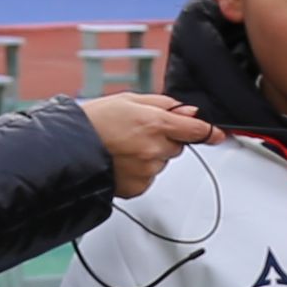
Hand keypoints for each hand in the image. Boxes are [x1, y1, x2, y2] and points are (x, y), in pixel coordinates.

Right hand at [82, 92, 218, 197]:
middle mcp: (154, 149)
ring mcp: (147, 171)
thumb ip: (164, 105)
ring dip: (150, 155)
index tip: (218, 134)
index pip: (195, 130)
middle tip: (138, 133)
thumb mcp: (129, 100)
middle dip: (165, 139)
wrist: (68, 148)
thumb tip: (189, 111)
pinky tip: (120, 161)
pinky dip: (139, 171)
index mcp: (156, 123)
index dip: (208, 132)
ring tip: (123, 147)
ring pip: (161, 163)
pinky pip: (148, 178)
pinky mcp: (138, 187)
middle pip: (177, 146)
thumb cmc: (94, 121)